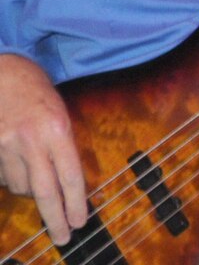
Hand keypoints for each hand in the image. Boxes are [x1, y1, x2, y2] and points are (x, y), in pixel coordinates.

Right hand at [0, 53, 87, 244]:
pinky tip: (18, 164)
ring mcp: (7, 147)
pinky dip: (13, 178)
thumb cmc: (39, 91)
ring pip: (22, 187)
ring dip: (32, 190)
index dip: (76, 202)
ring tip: (37, 173)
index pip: (70, 175)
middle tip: (65, 236)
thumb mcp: (61, 114)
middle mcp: (32, 140)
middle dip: (56, 218)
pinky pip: (4, 177)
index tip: (80, 221)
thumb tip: (67, 182)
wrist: (3, 72)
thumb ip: (63, 146)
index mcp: (57, 129)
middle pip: (46, 191)